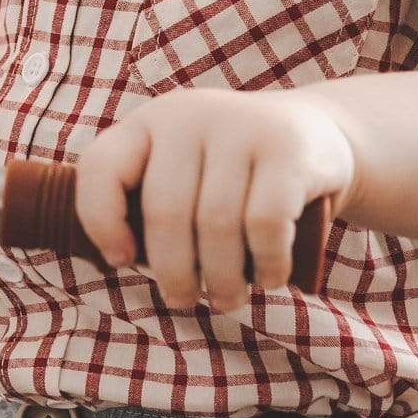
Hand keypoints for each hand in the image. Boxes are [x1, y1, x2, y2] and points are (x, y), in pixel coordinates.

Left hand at [73, 86, 356, 311]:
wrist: (317, 132)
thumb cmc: (235, 174)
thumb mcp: (186, 170)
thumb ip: (152, 203)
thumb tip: (122, 262)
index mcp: (152, 122)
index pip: (100, 168)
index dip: (100, 222)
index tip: (121, 260)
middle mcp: (191, 115)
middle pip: (165, 211)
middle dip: (173, 272)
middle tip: (184, 301)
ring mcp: (242, 126)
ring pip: (217, 223)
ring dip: (222, 279)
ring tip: (228, 298)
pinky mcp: (288, 148)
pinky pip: (266, 222)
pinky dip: (266, 264)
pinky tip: (269, 277)